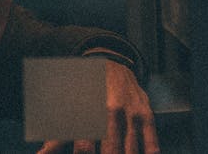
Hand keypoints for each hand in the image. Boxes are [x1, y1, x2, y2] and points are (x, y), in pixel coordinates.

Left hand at [36, 61, 158, 153]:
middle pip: (110, 150)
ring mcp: (131, 114)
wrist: (111, 63)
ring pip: (130, 150)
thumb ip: (57, 137)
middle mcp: (111, 112)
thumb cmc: (86, 90)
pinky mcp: (146, 115)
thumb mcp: (69, 108)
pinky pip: (151, 141)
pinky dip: (149, 152)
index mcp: (89, 111)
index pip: (84, 147)